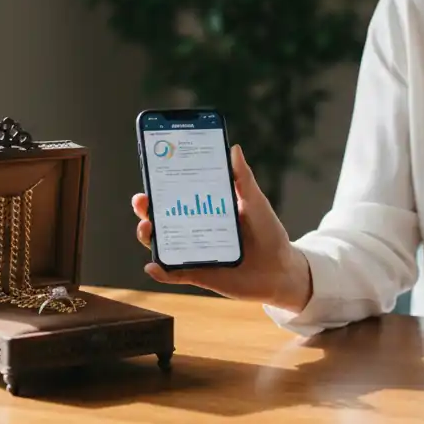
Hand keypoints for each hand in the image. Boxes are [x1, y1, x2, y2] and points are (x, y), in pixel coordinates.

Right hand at [131, 144, 311, 311]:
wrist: (281, 269)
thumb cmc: (268, 231)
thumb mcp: (256, 202)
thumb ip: (243, 179)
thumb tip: (234, 148)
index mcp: (205, 208)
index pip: (177, 194)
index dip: (160, 184)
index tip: (150, 171)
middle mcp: (195, 228)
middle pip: (162, 217)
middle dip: (146, 209)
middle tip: (142, 201)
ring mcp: (194, 251)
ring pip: (162, 244)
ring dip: (148, 236)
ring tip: (147, 228)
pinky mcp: (198, 274)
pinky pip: (173, 274)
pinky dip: (160, 272)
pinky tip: (154, 266)